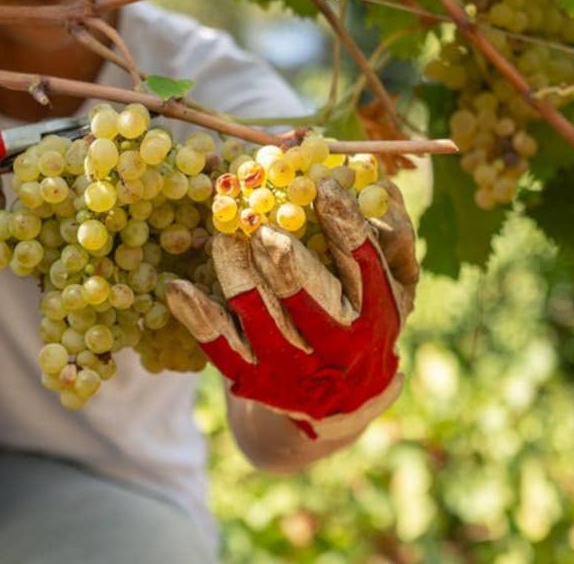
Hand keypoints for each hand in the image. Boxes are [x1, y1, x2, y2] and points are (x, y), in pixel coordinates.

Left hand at [167, 177, 417, 437]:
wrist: (344, 399)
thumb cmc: (367, 316)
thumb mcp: (395, 280)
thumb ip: (390, 229)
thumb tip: (367, 174)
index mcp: (376, 311)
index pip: (361, 262)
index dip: (344, 222)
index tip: (322, 184)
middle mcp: (336, 343)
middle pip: (306, 293)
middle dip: (282, 256)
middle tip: (261, 223)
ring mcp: (291, 364)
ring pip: (257, 313)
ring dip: (235, 270)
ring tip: (223, 237)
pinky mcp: (252, 378)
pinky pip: (218, 344)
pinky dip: (196, 313)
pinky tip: (177, 287)